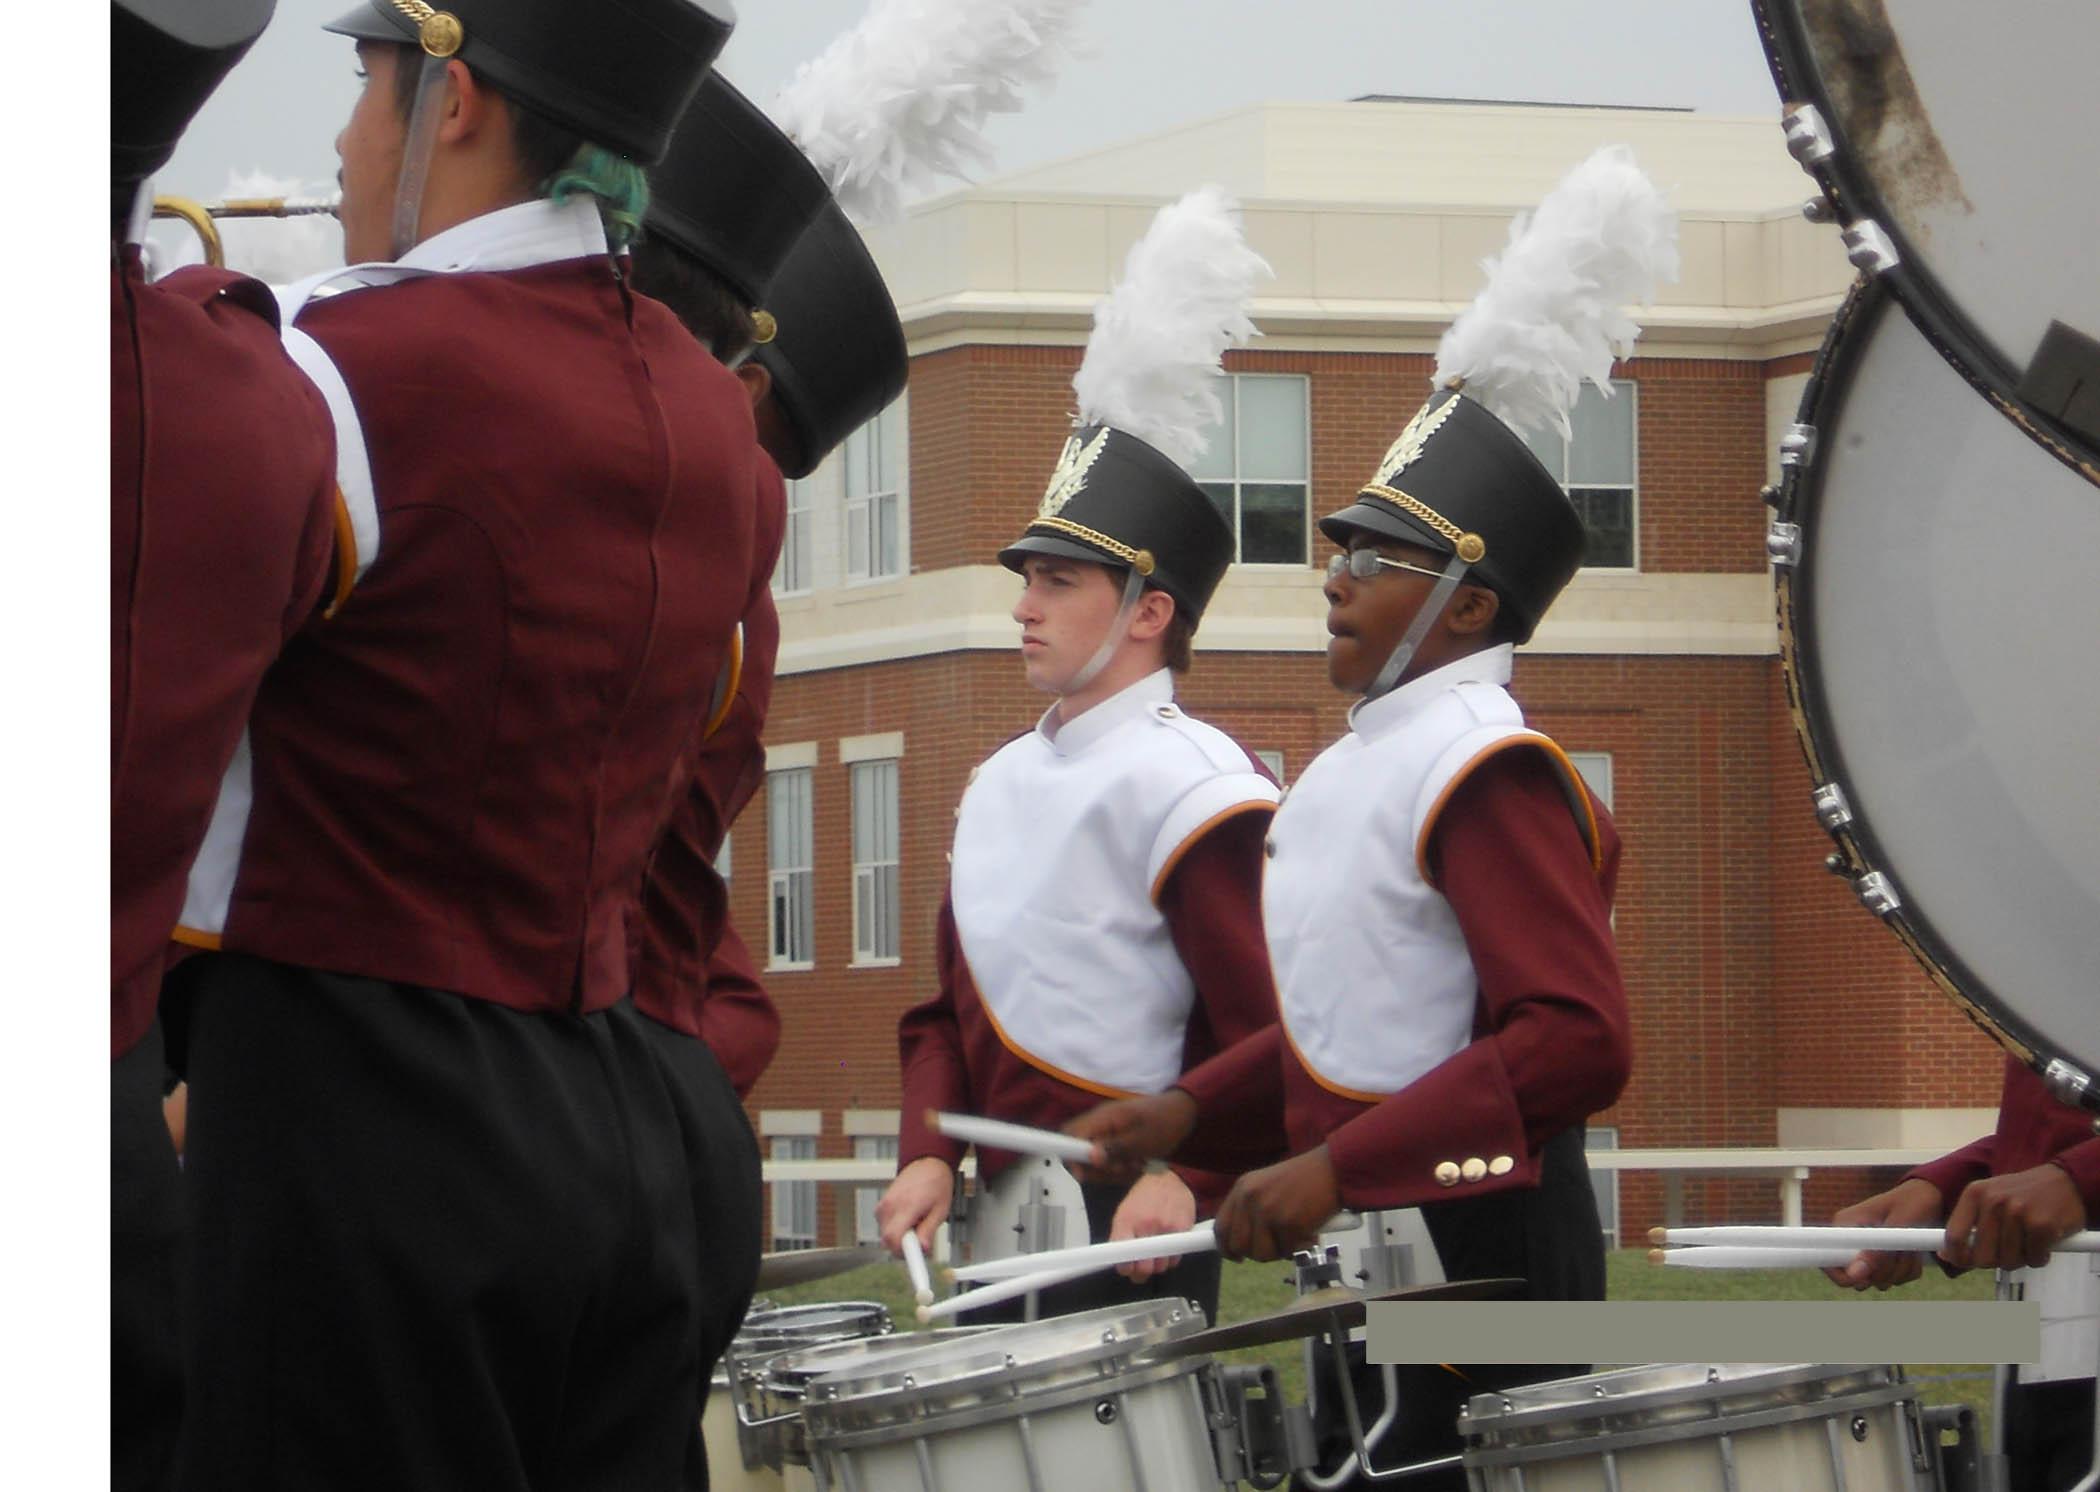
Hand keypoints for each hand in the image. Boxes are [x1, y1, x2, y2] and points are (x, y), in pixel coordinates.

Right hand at [876, 1156, 953, 1255]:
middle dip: (904, 1246)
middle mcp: (889, 1206)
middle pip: (888, 1240)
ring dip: (901, 1236)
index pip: (894, 1237)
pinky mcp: (881, 1206)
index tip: (912, 1261)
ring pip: (886, 1235)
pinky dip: (897, 1228)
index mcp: (906, 1206)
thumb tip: (923, 1249)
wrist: (927, 1163)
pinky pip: (885, 1227)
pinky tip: (909, 1218)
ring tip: (917, 1221)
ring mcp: (883, 1206)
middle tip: (921, 1237)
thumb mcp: (940, 1209)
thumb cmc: (936, 1183)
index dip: (902, 1253)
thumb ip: (929, 1230)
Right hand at [1064, 1090, 1197, 1184]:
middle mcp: (1099, 1125)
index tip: (1085, 1173)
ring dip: (1114, 1170)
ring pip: (1096, 1162)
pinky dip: (1122, 1168)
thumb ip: (1115, 1148)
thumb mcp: (1143, 1139)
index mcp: (1103, 1118)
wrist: (1182, 1114)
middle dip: (1099, 1169)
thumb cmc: (1164, 1123)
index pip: (1070, 1133)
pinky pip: (1109, 1162)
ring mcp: (1107, 1134)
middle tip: (1124, 1168)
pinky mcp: (1114, 1143)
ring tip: (1137, 1164)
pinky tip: (1138, 1163)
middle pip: (1080, 1153)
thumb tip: (1091, 1158)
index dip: (1071, 1155)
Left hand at [1108, 1170, 1196, 1280]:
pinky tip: (1167, 1248)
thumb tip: (1121, 1262)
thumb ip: (1121, 1237)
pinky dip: (1171, 1258)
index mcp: (1126, 1221)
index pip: (1123, 1256)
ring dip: (1157, 1265)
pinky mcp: (1182, 1230)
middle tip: (1142, 1268)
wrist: (1169, 1178)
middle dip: (1142, 1272)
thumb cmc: (1144, 1197)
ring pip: (1161, 1266)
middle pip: (1144, 1267)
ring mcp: (1165, 1229)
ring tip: (1155, 1254)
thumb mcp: (1124, 1212)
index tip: (1127, 1269)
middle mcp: (1145, 1225)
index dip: (1125, 1268)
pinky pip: (1175, 1258)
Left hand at [1215, 1147, 1340, 1261]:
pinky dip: (1300, 1247)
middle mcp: (1250, 1198)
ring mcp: (1268, 1211)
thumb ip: (1251, 1210)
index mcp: (1243, 1188)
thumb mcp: (1267, 1186)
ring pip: (1260, 1254)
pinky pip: (1286, 1252)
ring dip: (1279, 1252)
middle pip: (1239, 1245)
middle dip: (1258, 1253)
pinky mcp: (1287, 1223)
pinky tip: (1310, 1231)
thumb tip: (1240, 1245)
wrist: (1334, 1169)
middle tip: (1278, 1247)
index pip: (1221, 1227)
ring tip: (1295, 1236)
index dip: (1226, 1247)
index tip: (1236, 1257)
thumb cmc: (1305, 1180)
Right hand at [1823, 1178, 1942, 1290]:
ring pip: (1878, 1281)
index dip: (1842, 1275)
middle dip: (1884, 1271)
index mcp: (1844, 1225)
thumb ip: (1876, 1251)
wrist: (1930, 1198)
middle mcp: (1850, 1240)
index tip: (1865, 1278)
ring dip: (1900, 1271)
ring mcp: (1867, 1252)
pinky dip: (1908, 1272)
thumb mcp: (1897, 1225)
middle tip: (1901, 1252)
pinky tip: (1913, 1254)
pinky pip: (1893, 1280)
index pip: (1824, 1258)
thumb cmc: (1912, 1203)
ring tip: (1911, 1249)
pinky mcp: (1883, 1261)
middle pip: (1856, 1277)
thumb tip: (1855, 1275)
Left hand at [1941, 1164, 2088, 1271]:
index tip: (1964, 1263)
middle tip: (2009, 1250)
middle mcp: (1993, 1201)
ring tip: (2028, 1240)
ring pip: (2009, 1262)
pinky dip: (2040, 1258)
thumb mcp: (1990, 1197)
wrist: (2067, 1181)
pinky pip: (2034, 1260)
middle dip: (1996, 1261)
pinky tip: (2044, 1242)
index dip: (1957, 1257)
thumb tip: (1945, 1255)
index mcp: (1975, 1194)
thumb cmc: (2025, 1194)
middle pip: (1982, 1256)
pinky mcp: (2041, 1225)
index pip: (1954, 1236)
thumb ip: (1968, 1224)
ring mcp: (2017, 1212)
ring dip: (2021, 1259)